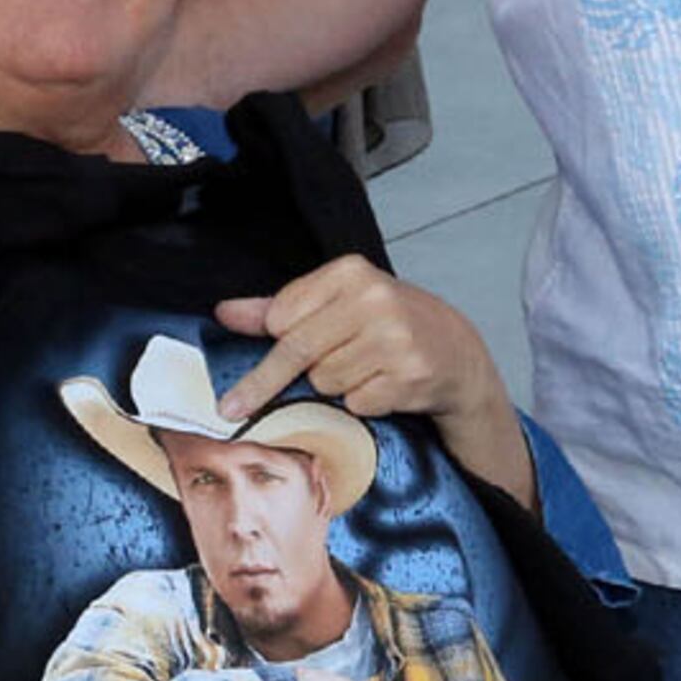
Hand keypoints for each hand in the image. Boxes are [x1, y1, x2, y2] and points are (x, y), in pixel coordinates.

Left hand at [215, 254, 529, 503]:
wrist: (455, 352)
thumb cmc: (386, 325)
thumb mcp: (336, 304)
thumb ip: (279, 308)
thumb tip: (225, 313)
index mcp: (351, 272)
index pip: (282, 315)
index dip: (274, 337)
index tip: (260, 356)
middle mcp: (375, 299)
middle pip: (297, 350)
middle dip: (268, 382)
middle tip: (231, 408)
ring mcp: (395, 338)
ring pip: (325, 381)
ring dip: (334, 386)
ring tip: (362, 370)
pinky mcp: (409, 375)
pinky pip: (355, 403)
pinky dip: (361, 403)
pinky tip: (383, 386)